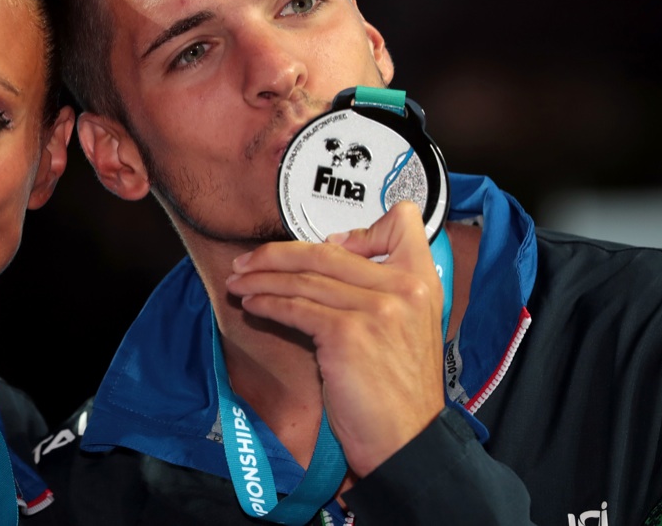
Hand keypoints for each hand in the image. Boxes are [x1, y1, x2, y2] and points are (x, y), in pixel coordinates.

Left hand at [225, 201, 444, 475]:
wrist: (408, 438)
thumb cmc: (400, 389)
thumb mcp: (409, 326)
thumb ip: (382, 289)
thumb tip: (333, 253)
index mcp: (423, 280)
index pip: (403, 222)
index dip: (362, 227)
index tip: (326, 242)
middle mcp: (403, 287)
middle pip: (327, 250)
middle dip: (276, 254)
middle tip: (247, 261)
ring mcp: (376, 308)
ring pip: (304, 278)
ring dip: (261, 278)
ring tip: (238, 282)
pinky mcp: (347, 333)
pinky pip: (295, 307)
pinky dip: (267, 303)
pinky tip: (252, 304)